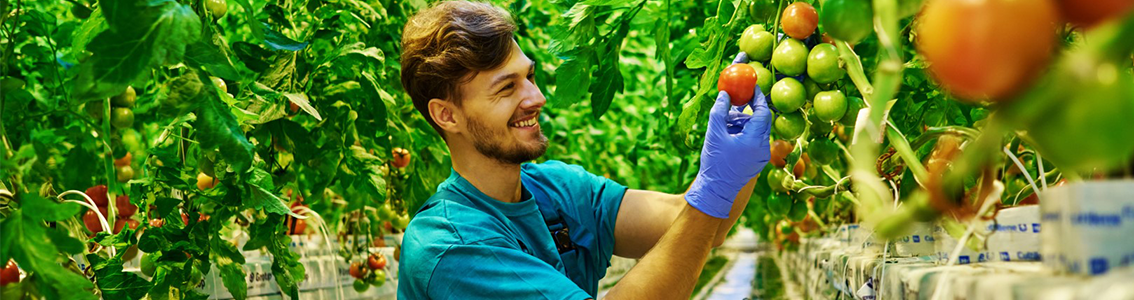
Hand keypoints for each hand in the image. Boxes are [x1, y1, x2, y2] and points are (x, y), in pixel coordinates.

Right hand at [685, 53, 772, 218]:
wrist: (715, 192)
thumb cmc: (715, 163)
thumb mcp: (714, 133)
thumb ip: (720, 111)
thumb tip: (725, 94)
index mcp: (757, 140)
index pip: (762, 111)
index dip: (757, 96)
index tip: (751, 84)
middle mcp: (763, 148)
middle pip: (760, 120)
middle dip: (748, 108)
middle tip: (740, 95)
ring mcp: (760, 156)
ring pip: (755, 130)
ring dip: (741, 122)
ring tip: (723, 122)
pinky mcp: (755, 161)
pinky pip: (752, 140)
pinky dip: (741, 133)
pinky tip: (725, 134)